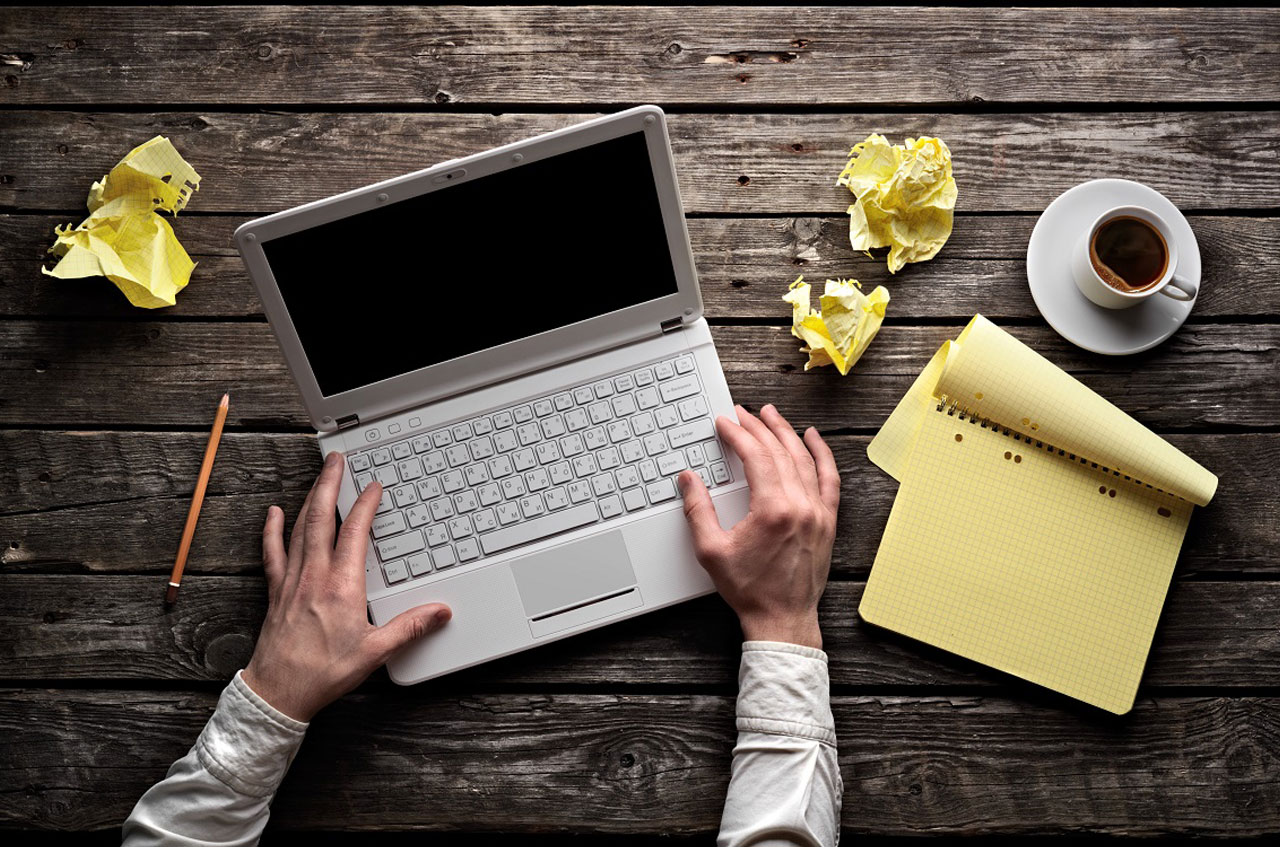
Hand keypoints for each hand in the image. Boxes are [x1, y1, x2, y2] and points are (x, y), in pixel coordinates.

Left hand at [243, 452, 451, 719]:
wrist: (278, 693)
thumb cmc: (322, 673)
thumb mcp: (375, 653)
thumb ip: (410, 627)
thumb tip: (440, 611)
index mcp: (341, 587)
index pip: (354, 534)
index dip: (364, 506)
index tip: (373, 487)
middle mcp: (314, 577)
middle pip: (321, 519)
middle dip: (330, 485)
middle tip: (337, 462)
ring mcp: (291, 581)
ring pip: (299, 528)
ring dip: (309, 499)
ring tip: (318, 478)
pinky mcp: (276, 592)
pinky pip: (273, 552)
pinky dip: (273, 529)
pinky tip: (274, 513)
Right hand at [677, 404, 839, 649]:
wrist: (782, 619)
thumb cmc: (749, 590)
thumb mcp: (711, 550)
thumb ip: (698, 509)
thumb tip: (688, 479)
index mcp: (773, 510)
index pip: (756, 457)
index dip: (738, 435)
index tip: (724, 423)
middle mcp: (801, 506)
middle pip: (780, 452)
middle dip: (758, 428)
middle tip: (742, 413)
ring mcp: (818, 512)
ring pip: (804, 460)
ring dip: (786, 433)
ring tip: (770, 415)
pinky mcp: (827, 521)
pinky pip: (829, 479)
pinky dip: (822, 455)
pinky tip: (813, 438)